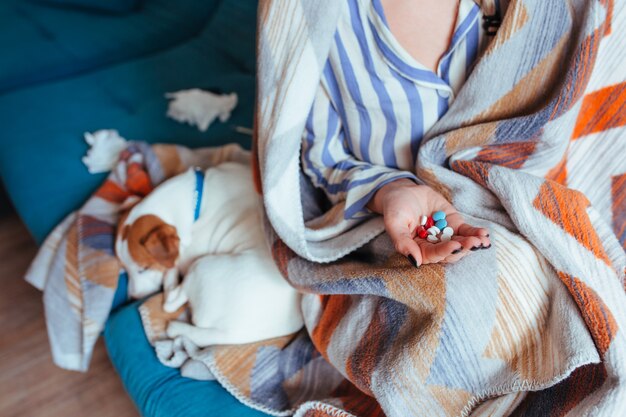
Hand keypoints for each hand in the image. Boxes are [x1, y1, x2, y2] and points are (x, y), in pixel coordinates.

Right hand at [367, 179, 490, 265]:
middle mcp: (434, 245)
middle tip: (474, 243)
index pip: (433, 255)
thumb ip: (402, 242)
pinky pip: (466, 231)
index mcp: (418, 250)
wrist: (403, 192)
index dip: (445, 251)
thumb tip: (416, 262)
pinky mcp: (454, 224)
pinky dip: (475, 233)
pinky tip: (484, 234)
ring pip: (461, 243)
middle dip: (463, 249)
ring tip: (482, 241)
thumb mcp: (394, 223)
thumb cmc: (395, 209)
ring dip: (473, 243)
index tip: (455, 246)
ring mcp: (445, 235)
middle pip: (451, 252)